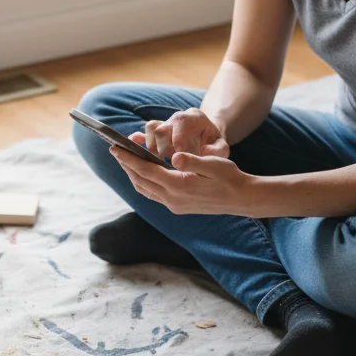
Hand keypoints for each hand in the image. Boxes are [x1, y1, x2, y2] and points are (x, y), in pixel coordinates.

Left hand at [109, 147, 256, 216]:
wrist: (242, 198)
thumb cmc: (229, 177)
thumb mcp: (213, 164)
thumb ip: (192, 160)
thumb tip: (175, 156)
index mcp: (179, 186)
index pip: (145, 170)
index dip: (128, 158)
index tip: (114, 147)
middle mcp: (173, 199)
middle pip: (140, 180)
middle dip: (126, 165)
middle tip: (116, 150)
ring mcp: (174, 205)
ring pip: (145, 189)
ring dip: (133, 174)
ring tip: (126, 160)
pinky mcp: (178, 207)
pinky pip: (153, 194)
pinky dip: (144, 182)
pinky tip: (143, 172)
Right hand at [135, 108, 228, 159]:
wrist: (208, 142)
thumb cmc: (214, 146)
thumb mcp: (221, 148)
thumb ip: (216, 151)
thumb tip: (205, 153)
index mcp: (195, 117)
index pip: (181, 121)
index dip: (178, 139)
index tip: (181, 157)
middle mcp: (177, 117)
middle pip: (162, 126)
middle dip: (162, 147)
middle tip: (168, 162)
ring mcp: (166, 124)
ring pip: (150, 129)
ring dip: (151, 148)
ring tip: (159, 162)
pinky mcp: (157, 134)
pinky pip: (143, 134)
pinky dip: (138, 142)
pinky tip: (134, 153)